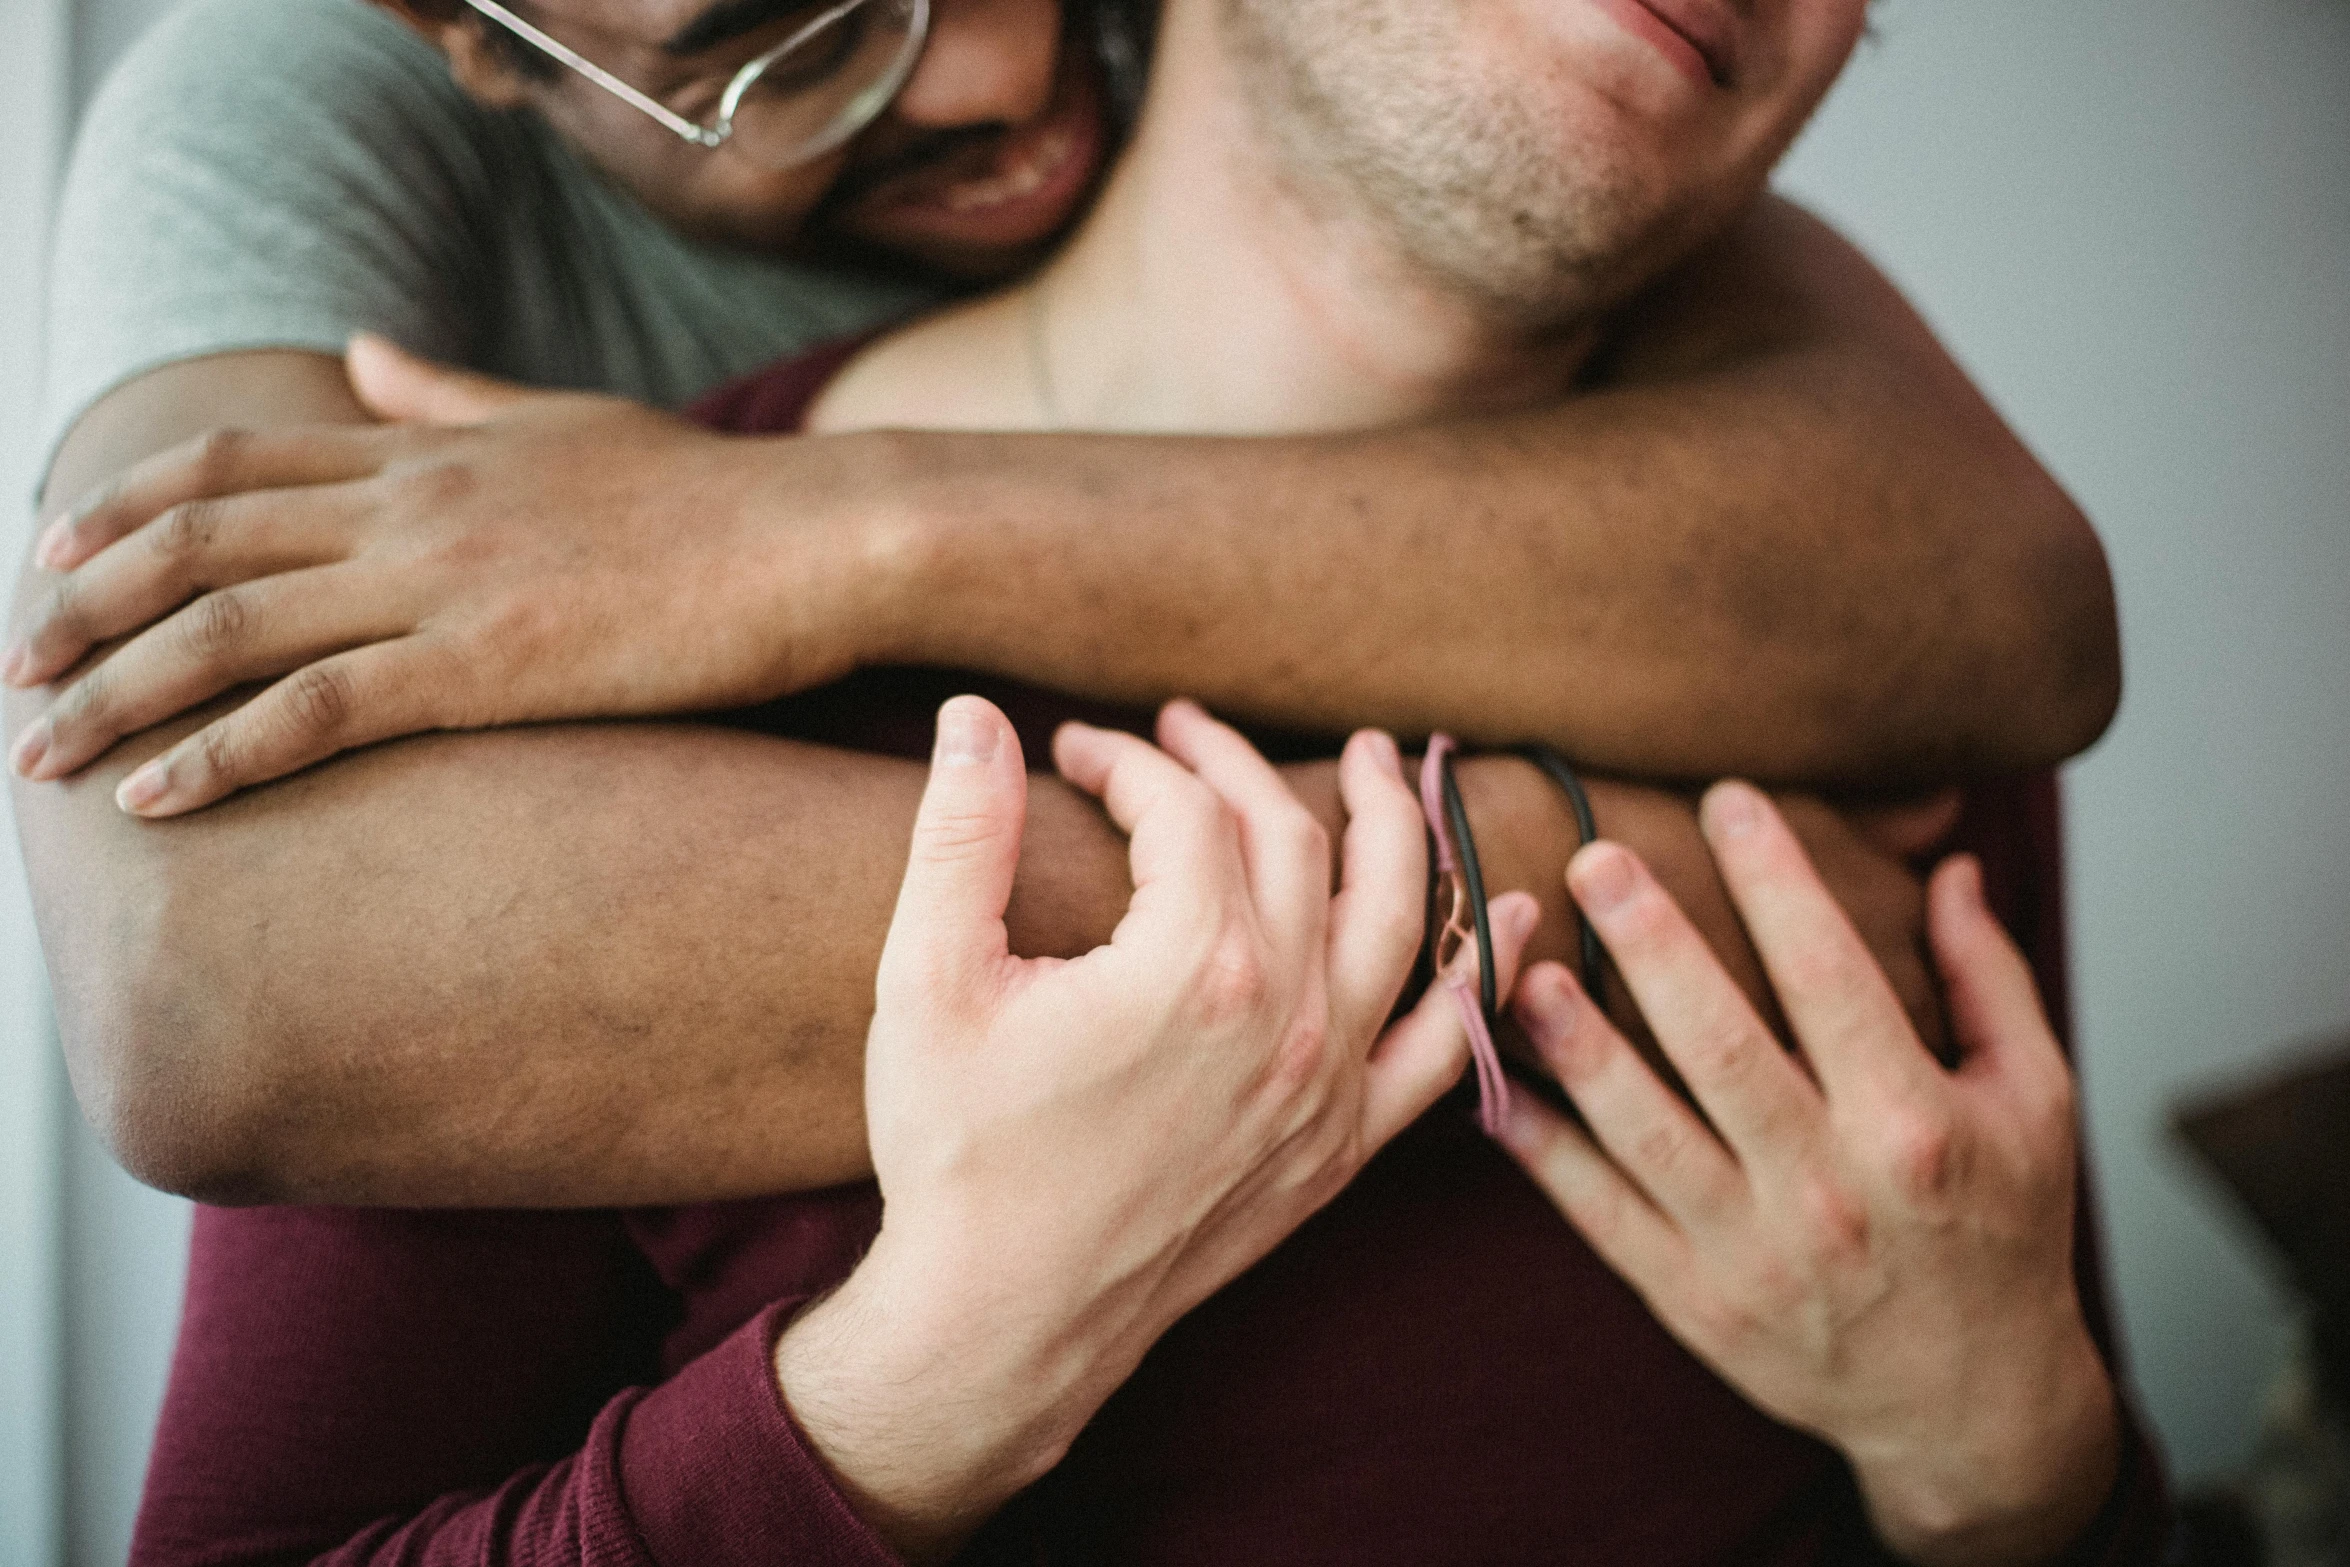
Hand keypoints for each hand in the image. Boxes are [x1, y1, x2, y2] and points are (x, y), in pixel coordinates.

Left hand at [7, 335, 895, 815]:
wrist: (816, 538)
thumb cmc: (710, 495)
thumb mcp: (562, 421)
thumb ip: (451, 396)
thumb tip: (365, 354)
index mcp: (426, 451)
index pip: (231, 468)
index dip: (123, 505)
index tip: (49, 548)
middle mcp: (409, 507)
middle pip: (195, 542)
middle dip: (80, 608)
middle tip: (11, 670)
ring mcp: (441, 584)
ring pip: (227, 629)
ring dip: (115, 692)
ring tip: (39, 751)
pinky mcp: (484, 668)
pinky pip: (314, 712)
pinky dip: (216, 754)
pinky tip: (154, 798)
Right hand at [776, 697, 1536, 1559]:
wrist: (1001, 1323)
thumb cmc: (958, 1154)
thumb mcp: (927, 980)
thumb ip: (961, 835)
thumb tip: (976, 716)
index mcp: (1191, 968)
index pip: (1186, 810)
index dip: (1128, 761)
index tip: (1072, 753)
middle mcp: (1286, 1017)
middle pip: (1293, 840)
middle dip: (1235, 764)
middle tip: (1185, 727)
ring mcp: (1326, 1087)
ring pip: (1397, 919)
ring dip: (1395, 825)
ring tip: (1381, 763)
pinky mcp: (1339, 1148)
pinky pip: (1443, 1048)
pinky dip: (1479, 977)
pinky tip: (1513, 921)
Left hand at [1494, 781, 2117, 1566]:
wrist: (1972, 1409)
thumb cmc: (2002, 1233)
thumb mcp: (2036, 1103)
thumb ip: (1987, 979)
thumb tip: (1948, 865)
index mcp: (1915, 1123)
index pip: (1832, 978)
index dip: (1777, 882)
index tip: (1726, 800)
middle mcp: (1831, 1187)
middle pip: (1723, 1046)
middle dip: (1653, 946)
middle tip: (1592, 857)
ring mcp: (1754, 1250)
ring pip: (1646, 1134)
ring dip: (1578, 1049)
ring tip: (1520, 969)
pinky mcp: (1695, 1302)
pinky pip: (1603, 1218)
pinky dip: (1545, 1157)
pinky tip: (1493, 1094)